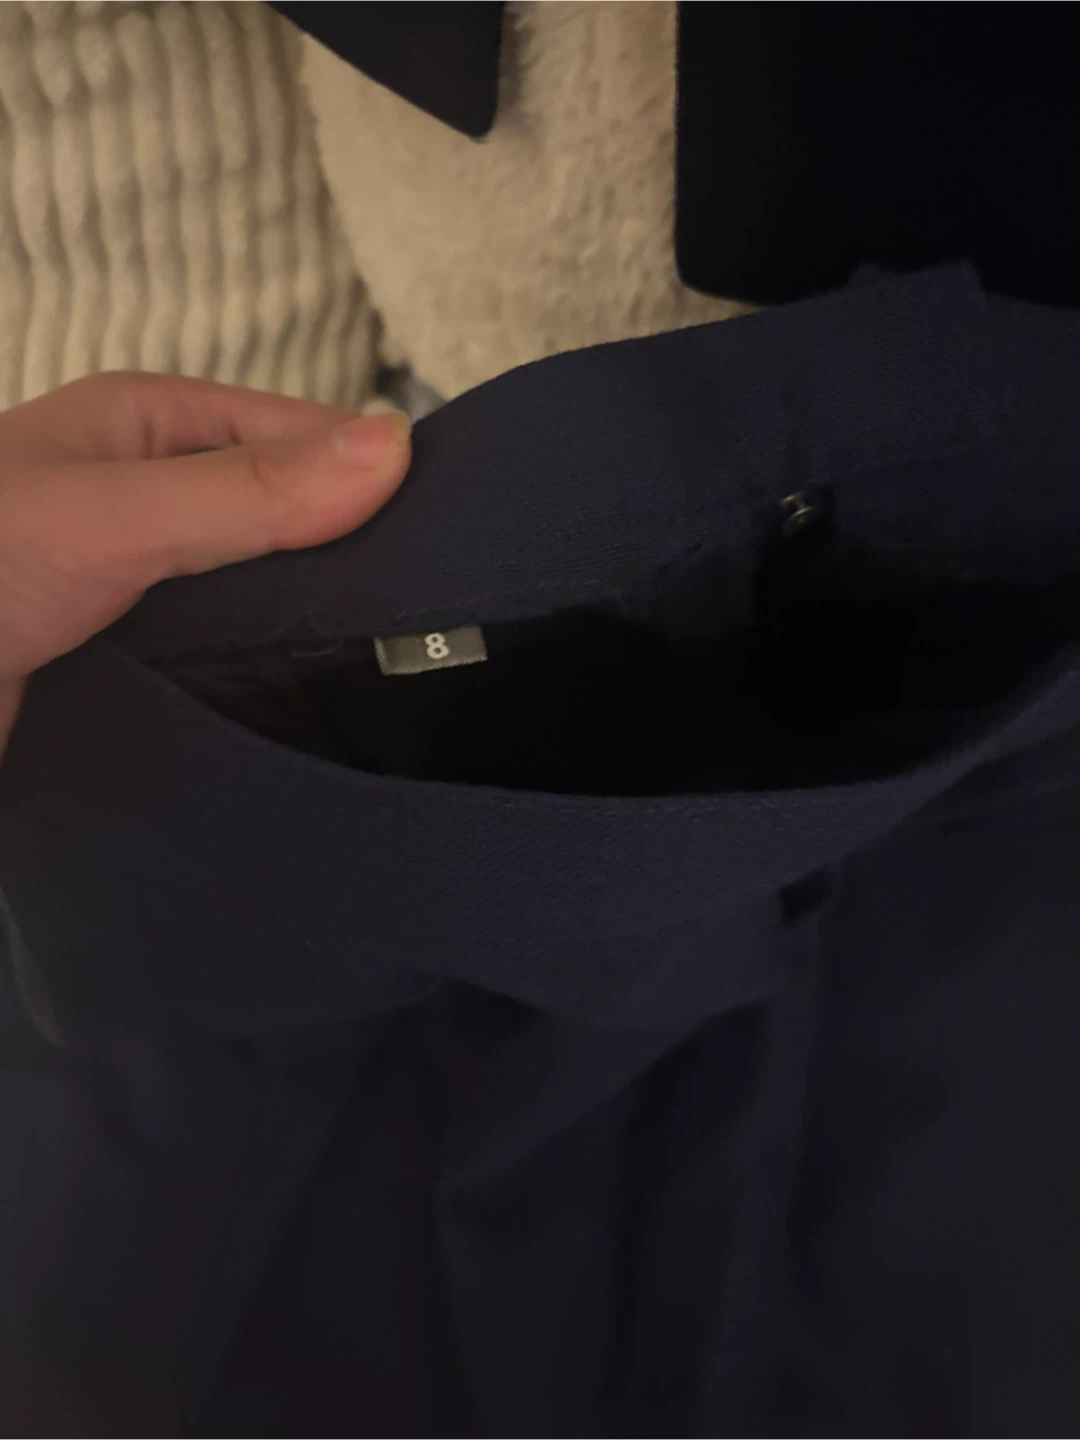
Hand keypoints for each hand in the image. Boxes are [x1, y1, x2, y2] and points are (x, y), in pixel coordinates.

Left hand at [0, 371, 410, 754]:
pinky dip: (268, 695)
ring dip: (312, 639)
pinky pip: (223, 674)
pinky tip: (326, 724)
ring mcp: (142, 596)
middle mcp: (151, 506)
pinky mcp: (132, 675)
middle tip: (443, 624)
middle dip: (351, 568)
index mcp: (147, 431)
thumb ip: (248, 491)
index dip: (372, 478)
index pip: (296, 437)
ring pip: (259, 606)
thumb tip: (400, 446)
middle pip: (285, 526)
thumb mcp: (112, 514)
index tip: (454, 541)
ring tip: (407, 681)